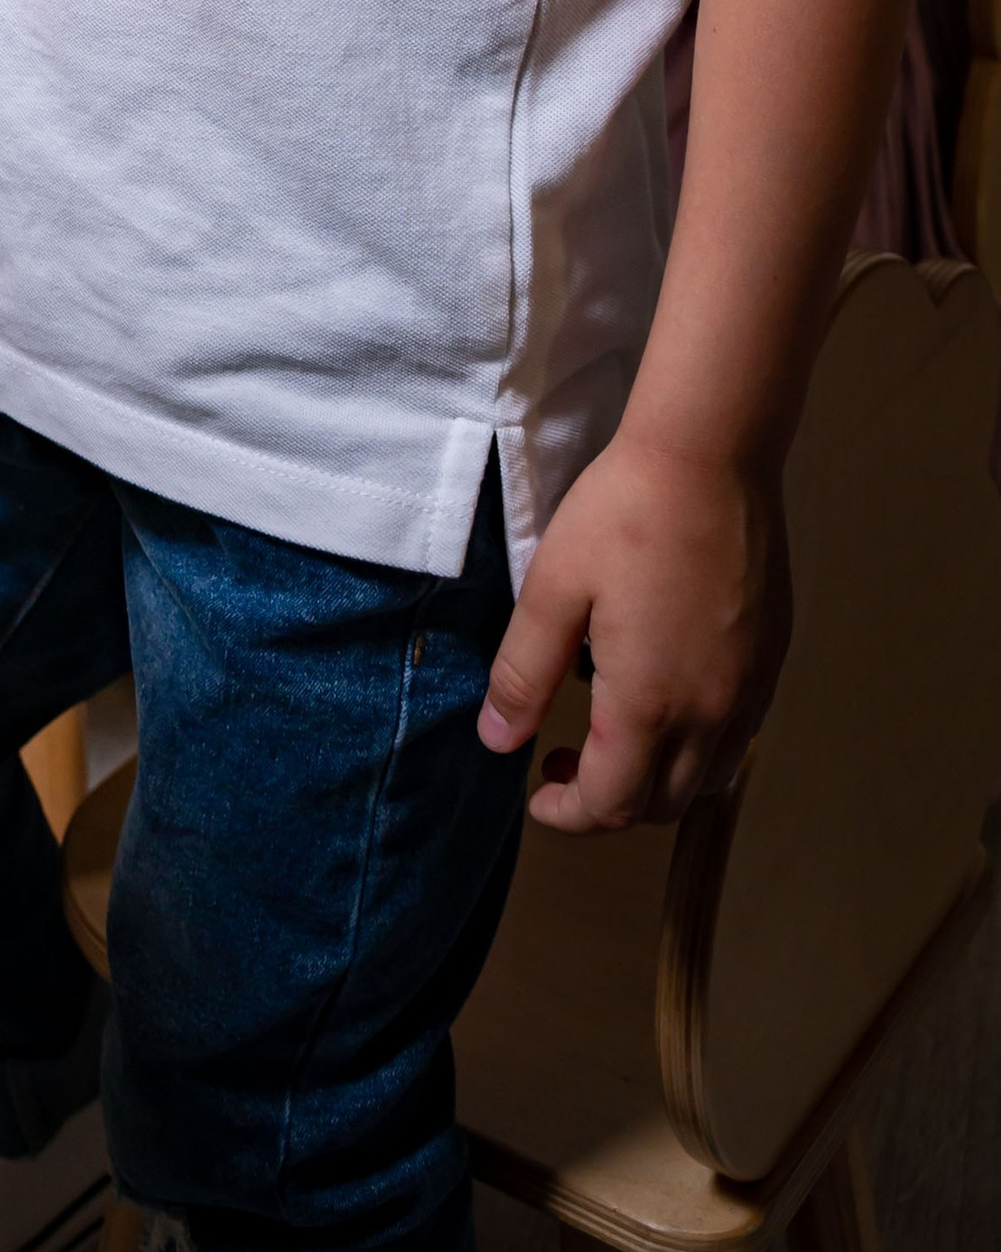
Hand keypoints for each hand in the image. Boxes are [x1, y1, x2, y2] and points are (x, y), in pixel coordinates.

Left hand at [477, 429, 786, 831]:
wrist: (711, 455)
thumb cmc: (623, 515)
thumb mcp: (553, 588)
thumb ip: (524, 673)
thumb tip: (498, 742)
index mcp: (650, 704)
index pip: (611, 804)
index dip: (567, 815)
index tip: (534, 795)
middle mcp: (711, 714)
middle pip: (663, 804)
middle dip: (608, 803)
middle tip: (562, 762)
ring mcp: (750, 690)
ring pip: (708, 779)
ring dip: (658, 782)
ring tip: (614, 739)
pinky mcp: (772, 660)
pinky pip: (737, 737)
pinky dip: (697, 747)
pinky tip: (665, 697)